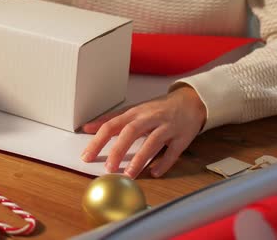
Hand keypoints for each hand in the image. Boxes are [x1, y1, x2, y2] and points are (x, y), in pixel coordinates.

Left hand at [81, 86, 206, 177]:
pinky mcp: (182, 137)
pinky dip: (164, 162)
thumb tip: (87, 128)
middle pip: (131, 131)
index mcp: (134, 113)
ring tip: (129, 174)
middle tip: (108, 168)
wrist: (189, 101)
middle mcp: (149, 118)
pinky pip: (173, 151)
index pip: (112, 125)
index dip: (98, 141)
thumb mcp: (132, 111)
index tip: (87, 156)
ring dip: (140, 158)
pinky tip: (155, 172)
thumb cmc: (157, 109)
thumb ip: (110, 120)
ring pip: (153, 141)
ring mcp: (167, 127)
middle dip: (118, 150)